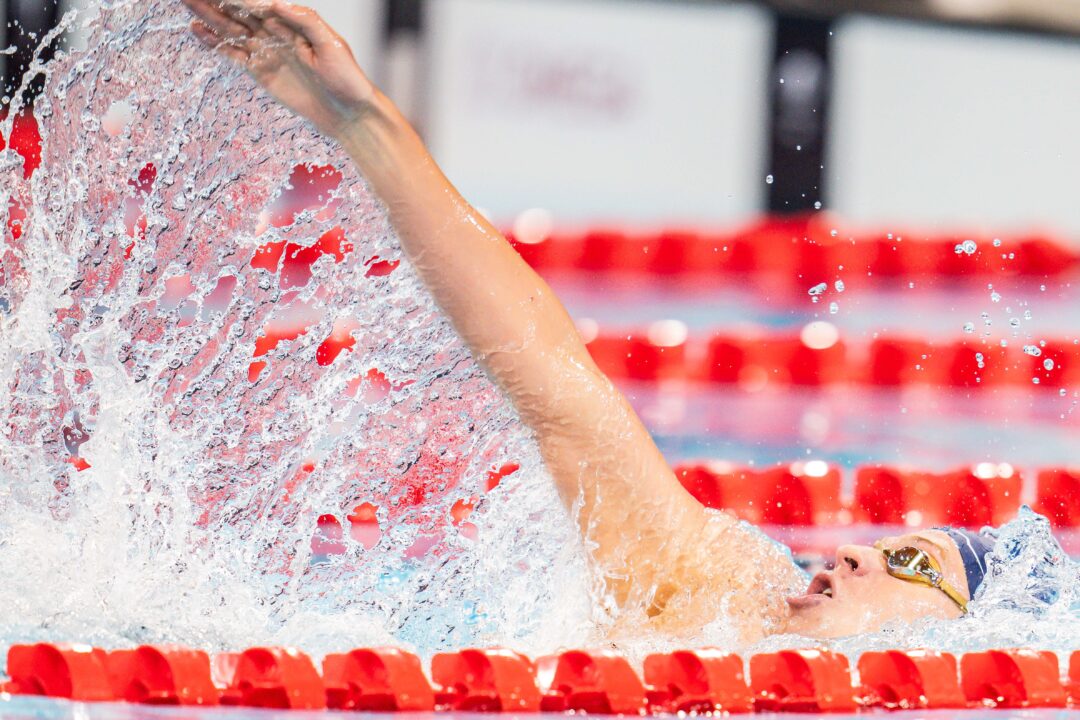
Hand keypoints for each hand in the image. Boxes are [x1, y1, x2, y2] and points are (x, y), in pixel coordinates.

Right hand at [182, 0, 376, 138]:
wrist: (348, 113)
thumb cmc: (347, 77)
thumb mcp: (332, 45)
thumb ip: (306, 21)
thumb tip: (277, 2)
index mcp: (291, 21)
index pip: (256, 2)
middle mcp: (275, 33)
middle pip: (237, 11)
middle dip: (214, 0)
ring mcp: (266, 52)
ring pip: (230, 28)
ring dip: (208, 15)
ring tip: (186, 1)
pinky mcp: (261, 72)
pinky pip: (233, 54)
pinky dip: (214, 42)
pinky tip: (197, 29)